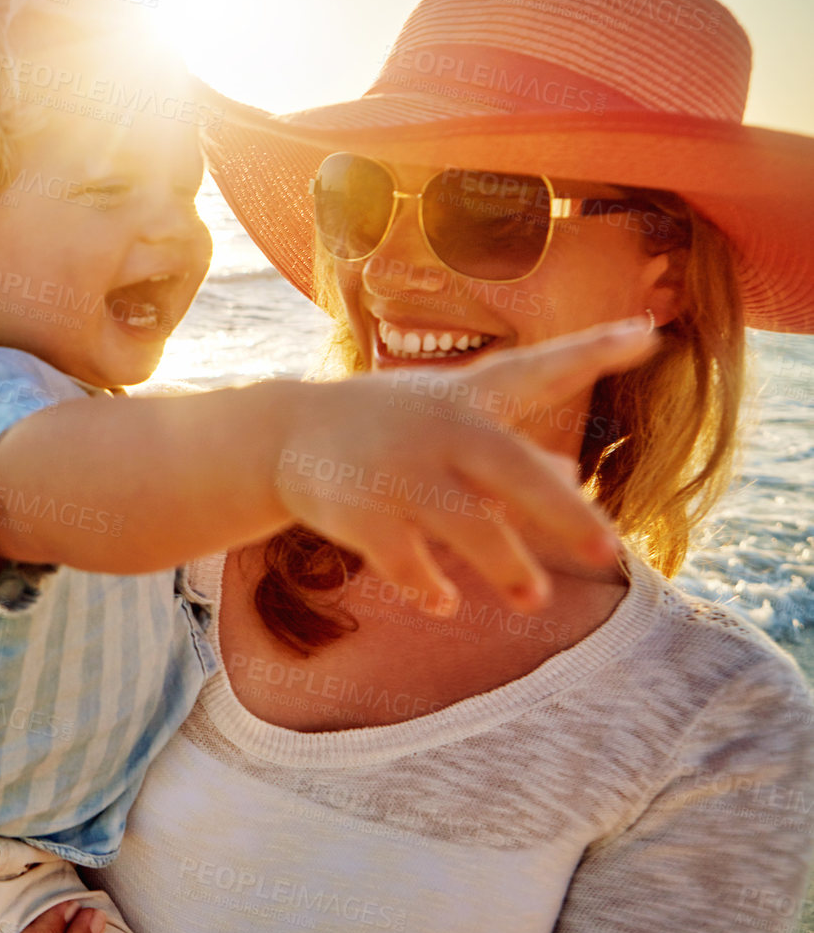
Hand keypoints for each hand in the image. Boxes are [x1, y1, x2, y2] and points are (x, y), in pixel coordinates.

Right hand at [275, 318, 657, 612]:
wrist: (283, 433)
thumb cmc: (383, 424)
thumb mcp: (444, 421)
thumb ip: (508, 448)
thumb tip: (569, 470)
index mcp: (467, 400)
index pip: (537, 369)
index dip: (592, 351)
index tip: (649, 331)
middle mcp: (438, 429)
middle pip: (509, 467)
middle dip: (560, 509)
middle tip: (607, 549)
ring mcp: (397, 471)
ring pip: (462, 522)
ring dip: (503, 563)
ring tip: (534, 598)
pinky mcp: (359, 510)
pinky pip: (403, 557)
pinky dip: (426, 583)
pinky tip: (443, 601)